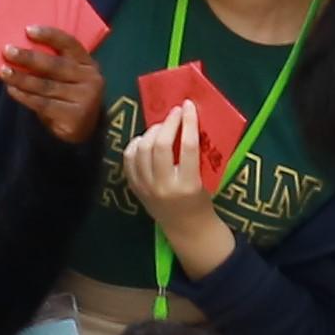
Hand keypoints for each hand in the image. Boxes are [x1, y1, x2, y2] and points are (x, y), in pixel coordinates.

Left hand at [0, 28, 104, 140]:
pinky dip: (24, 96)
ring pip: (46, 86)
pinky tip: (11, 89)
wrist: (83, 129)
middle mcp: (90, 79)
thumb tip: (18, 49)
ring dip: (21, 78)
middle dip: (29, 57)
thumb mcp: (68, 76)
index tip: (28, 30)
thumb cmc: (67, 95)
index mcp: (88, 63)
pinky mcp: (74, 116)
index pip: (70, 44)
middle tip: (7, 50)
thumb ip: (52, 64)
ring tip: (3, 71)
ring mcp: (84, 98)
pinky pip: (43, 103)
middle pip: (55, 65)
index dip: (49, 35)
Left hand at [124, 102, 223, 240]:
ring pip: (141, 149)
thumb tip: (186, 123)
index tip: (189, 106)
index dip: (188, 122)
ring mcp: (146, 187)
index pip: (188, 147)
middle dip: (168, 123)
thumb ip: (196, 156)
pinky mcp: (135, 187)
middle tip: (175, 112)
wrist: (185, 228)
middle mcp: (164, 186)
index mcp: (188, 185)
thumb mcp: (205, 180)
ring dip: (151, 132)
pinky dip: (136, 144)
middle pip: (160, 145)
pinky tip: (145, 139)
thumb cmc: (200, 201)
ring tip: (161, 126)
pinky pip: (129, 159)